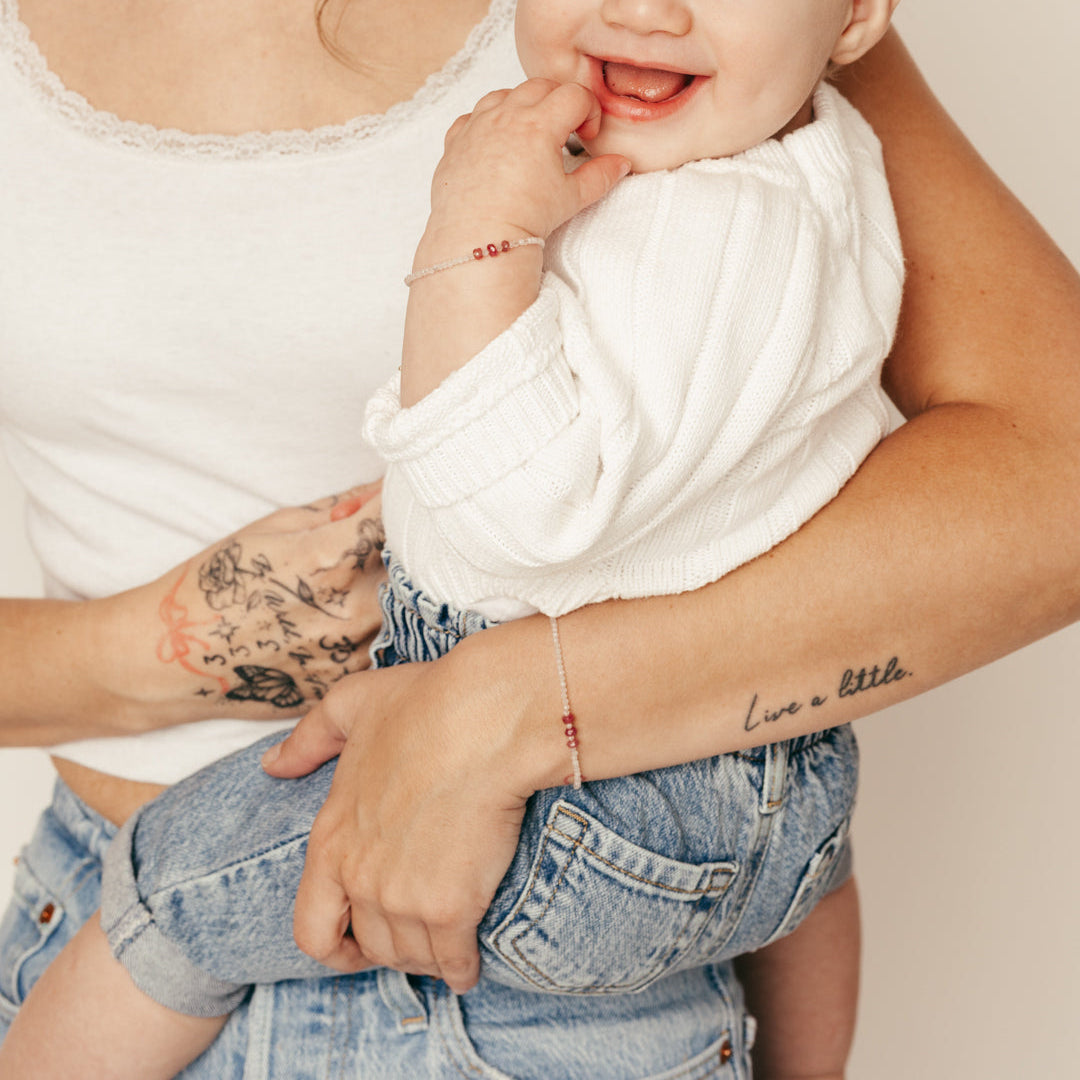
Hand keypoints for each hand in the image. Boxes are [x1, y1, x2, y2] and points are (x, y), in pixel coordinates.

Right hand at [141, 483, 387, 715]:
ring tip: (370, 580)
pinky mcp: (344, 682)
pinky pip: (381, 648)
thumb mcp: (273, 528)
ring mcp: (348, 652)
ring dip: (397, 591)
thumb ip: (336, 509)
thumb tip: (381, 486)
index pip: (392, 522)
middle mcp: (347, 610)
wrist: (174, 656)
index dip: (402, 506)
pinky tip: (352, 619)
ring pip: (402, 612)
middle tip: (399, 539)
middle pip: (410, 570)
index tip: (404, 498)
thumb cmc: (219, 584)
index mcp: (327, 561)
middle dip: (408, 549)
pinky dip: (377, 628)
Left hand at [261, 645, 540, 992]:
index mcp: (330, 840)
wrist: (485, 719)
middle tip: (412, 942)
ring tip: (443, 950)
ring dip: (425, 960)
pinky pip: (453, 961)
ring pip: (410, 958)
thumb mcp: (350, 705)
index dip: (333, 946)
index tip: (355, 945)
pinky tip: (469, 966)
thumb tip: (272, 763)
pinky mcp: (452, 907)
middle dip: (388, 950)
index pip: (311, 927)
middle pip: (367, 947)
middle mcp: (359, 879)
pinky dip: (461, 970)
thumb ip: (308, 738)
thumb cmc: (424, 705)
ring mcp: (403, 899)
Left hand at [424, 78, 630, 245]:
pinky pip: (472, 116)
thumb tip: (621, 163)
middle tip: (563, 132)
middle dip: (557, 102)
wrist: (479, 239)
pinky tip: (497, 143)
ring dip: (522, 105)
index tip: (587, 137)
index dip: (589, 111)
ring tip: (530, 135)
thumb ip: (600, 176)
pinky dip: (488, 121)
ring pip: (504, 94)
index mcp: (539, 124)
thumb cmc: (525, 219)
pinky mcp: (456, 141)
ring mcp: (478, 125)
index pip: (574, 95)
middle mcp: (507, 115)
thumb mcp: (570, 198)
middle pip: (540, 87)